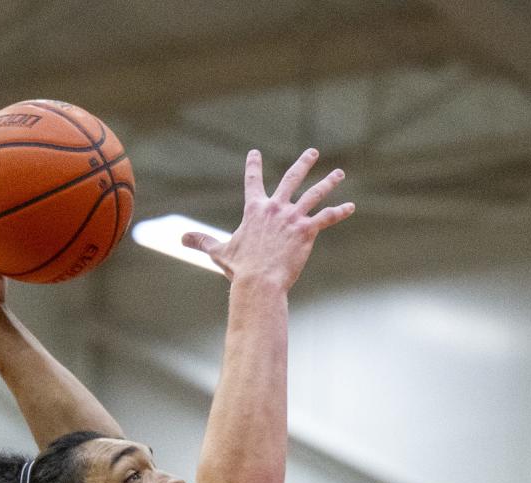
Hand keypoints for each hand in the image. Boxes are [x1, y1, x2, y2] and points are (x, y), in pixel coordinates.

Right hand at [183, 148, 353, 290]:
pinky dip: (339, 211)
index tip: (254, 153)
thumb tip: (180, 239)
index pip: (253, 181)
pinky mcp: (306, 231)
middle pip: (292, 179)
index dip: (253, 166)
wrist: (259, 282)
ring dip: (328, 182)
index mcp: (255, 210)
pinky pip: (326, 217)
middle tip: (312, 152)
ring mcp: (292, 218)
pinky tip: (351, 207)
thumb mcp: (219, 252)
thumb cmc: (240, 269)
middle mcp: (275, 208)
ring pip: (314, 194)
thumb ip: (202, 242)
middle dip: (303, 163)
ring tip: (338, 173)